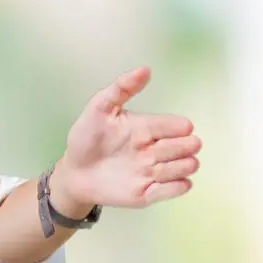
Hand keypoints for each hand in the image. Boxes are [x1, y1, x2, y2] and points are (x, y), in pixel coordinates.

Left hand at [52, 67, 200, 211]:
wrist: (73, 173)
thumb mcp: (98, 108)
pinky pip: (176, 189)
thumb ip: (121, 88)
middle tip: (159, 150)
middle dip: (184, 147)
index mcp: (147, 128)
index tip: (172, 130)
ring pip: (186, 167)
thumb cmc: (86, 138)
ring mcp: (153, 172)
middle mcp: (155, 149)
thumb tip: (145, 69)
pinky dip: (176, 186)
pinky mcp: (149, 193)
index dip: (179, 127)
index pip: (178, 125)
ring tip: (156, 167)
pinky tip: (158, 182)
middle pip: (188, 146)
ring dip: (180, 167)